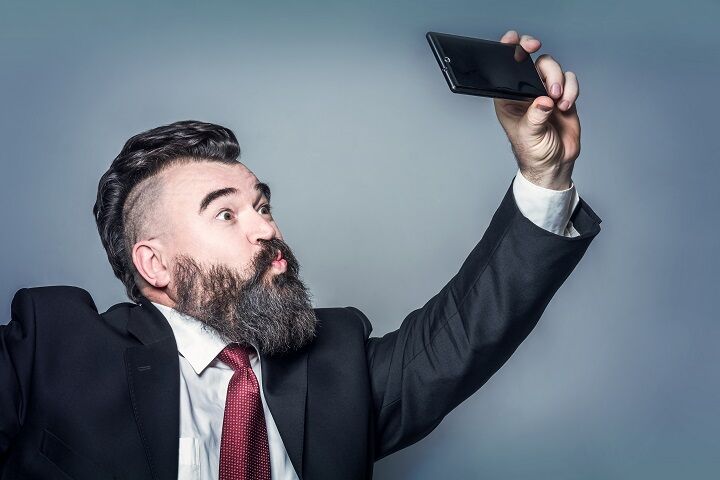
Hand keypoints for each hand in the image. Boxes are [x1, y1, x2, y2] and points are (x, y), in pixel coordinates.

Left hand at [493, 30, 580, 189]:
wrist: (554, 164)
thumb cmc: (533, 152)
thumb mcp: (528, 135)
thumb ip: (534, 117)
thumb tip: (543, 101)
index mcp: (508, 97)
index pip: (506, 68)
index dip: (511, 50)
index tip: (518, 43)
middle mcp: (526, 91)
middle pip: (534, 62)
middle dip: (544, 65)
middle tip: (548, 75)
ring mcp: (545, 92)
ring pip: (554, 69)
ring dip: (559, 81)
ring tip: (558, 102)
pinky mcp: (563, 96)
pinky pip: (570, 81)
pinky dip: (571, 90)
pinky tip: (566, 106)